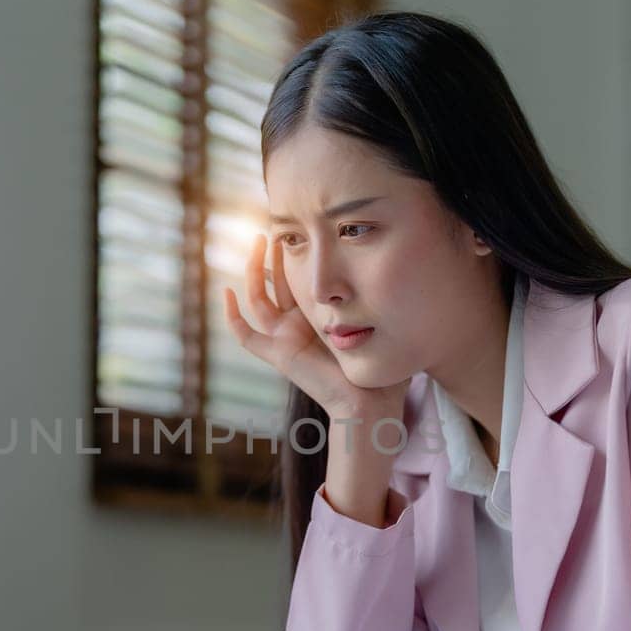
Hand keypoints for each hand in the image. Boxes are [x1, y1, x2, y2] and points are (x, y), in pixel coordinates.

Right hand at [223, 233, 409, 421]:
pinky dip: (233, 316)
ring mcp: (283, 341)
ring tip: (258, 242)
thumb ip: (379, 300)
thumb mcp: (378, 323)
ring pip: (258, 299)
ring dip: (254, 271)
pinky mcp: (278, 356)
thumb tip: (404, 268)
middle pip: (274, 283)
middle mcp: (296, 328)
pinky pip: (246, 336)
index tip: (297, 231)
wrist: (369, 400)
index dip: (292, 256)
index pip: (296, 280)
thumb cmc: (378, 367)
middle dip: (272, 256)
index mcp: (316, 319)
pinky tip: (225, 292)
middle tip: (272, 230)